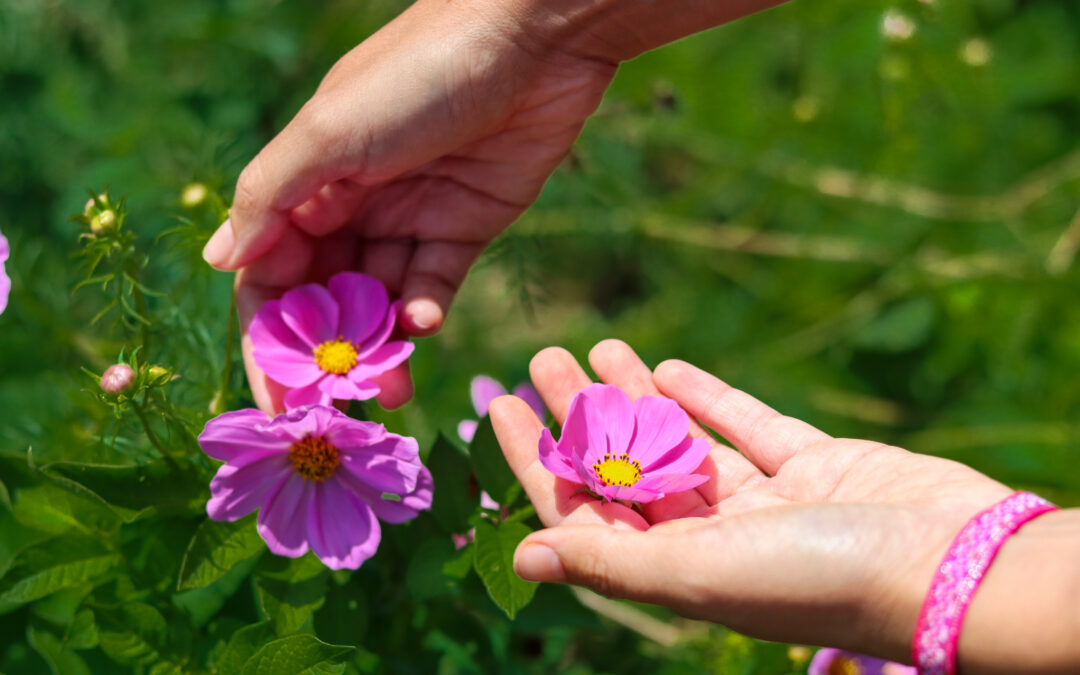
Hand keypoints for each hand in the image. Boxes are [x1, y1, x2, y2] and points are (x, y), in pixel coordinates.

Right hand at [202, 0, 615, 411]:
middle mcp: (350, 202)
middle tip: (338, 410)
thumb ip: (271, 197)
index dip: (267, 338)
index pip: (269, 274)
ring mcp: (408, 217)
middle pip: (326, 298)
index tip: (273, 399)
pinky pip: (433, 284)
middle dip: (329, 356)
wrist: (531, 40)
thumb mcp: (329, 131)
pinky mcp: (464, 225)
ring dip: (380, 346)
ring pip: (380, 301)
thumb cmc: (416, 74)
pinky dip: (425, 310)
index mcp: (305, 178)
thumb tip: (218, 262)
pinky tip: (424, 322)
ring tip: (390, 387)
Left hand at [489, 339, 1011, 660]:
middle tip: (542, 356)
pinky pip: (745, 426)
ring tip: (593, 343)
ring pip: (679, 440)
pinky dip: (707, 396)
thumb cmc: (816, 577)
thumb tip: (525, 559)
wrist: (952, 564)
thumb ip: (610, 560)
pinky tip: (668, 365)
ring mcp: (763, 502)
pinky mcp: (811, 465)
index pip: (584, 511)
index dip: (537, 462)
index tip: (500, 408)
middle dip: (581, 414)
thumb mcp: (698, 571)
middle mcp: (713, 539)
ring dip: (635, 395)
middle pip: (626, 468)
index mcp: (677, 570)